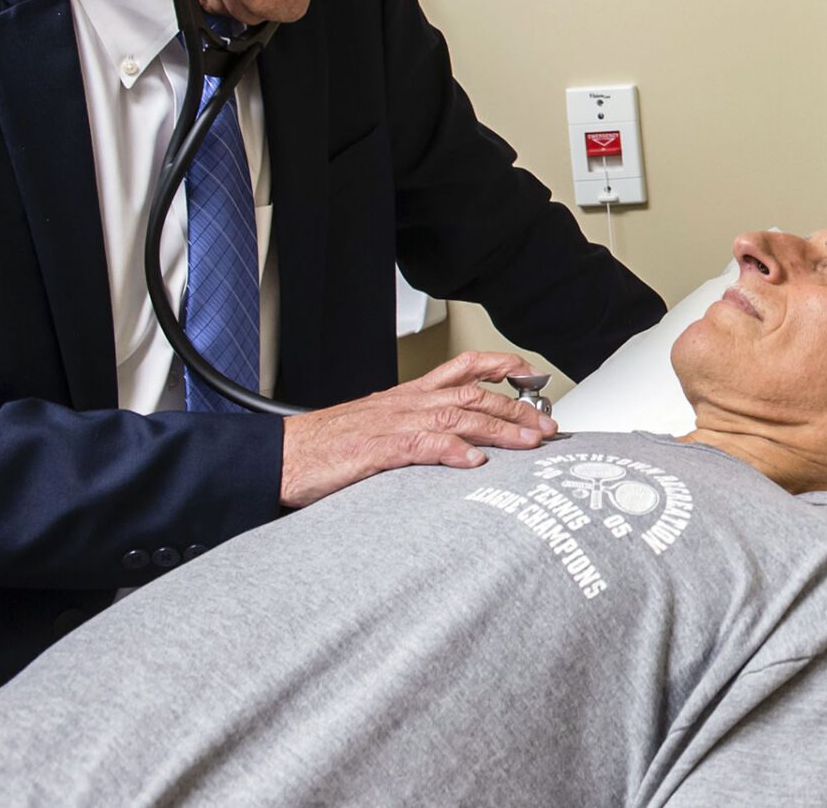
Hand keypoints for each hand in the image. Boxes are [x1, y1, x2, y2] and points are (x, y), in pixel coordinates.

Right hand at [278, 351, 558, 506]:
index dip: (499, 365)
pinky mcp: (377, 449)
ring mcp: (392, 424)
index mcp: (406, 397)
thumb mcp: (378, 430)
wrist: (278, 457)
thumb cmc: (325, 448)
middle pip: (472, 396)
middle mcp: (406, 404)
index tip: (530, 371)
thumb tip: (457, 447)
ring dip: (499, 429)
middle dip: (516, 409)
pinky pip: (422, 445)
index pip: (460, 369)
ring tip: (530, 443)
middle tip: (548, 426)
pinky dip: (451, 451)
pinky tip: (475, 461)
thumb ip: (417, 434)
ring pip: (458, 417)